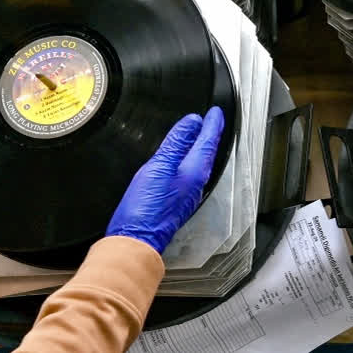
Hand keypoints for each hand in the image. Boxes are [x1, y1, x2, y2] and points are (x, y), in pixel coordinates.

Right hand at [106, 107, 224, 253]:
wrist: (136, 240)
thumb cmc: (146, 208)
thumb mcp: (160, 166)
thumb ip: (177, 143)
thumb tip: (192, 122)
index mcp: (195, 171)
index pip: (209, 140)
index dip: (213, 123)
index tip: (216, 112)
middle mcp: (196, 182)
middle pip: (208, 151)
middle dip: (211, 133)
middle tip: (212, 119)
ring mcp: (188, 193)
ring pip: (200, 162)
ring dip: (201, 145)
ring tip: (200, 134)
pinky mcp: (177, 200)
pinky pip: (190, 172)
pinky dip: (190, 158)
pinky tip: (182, 158)